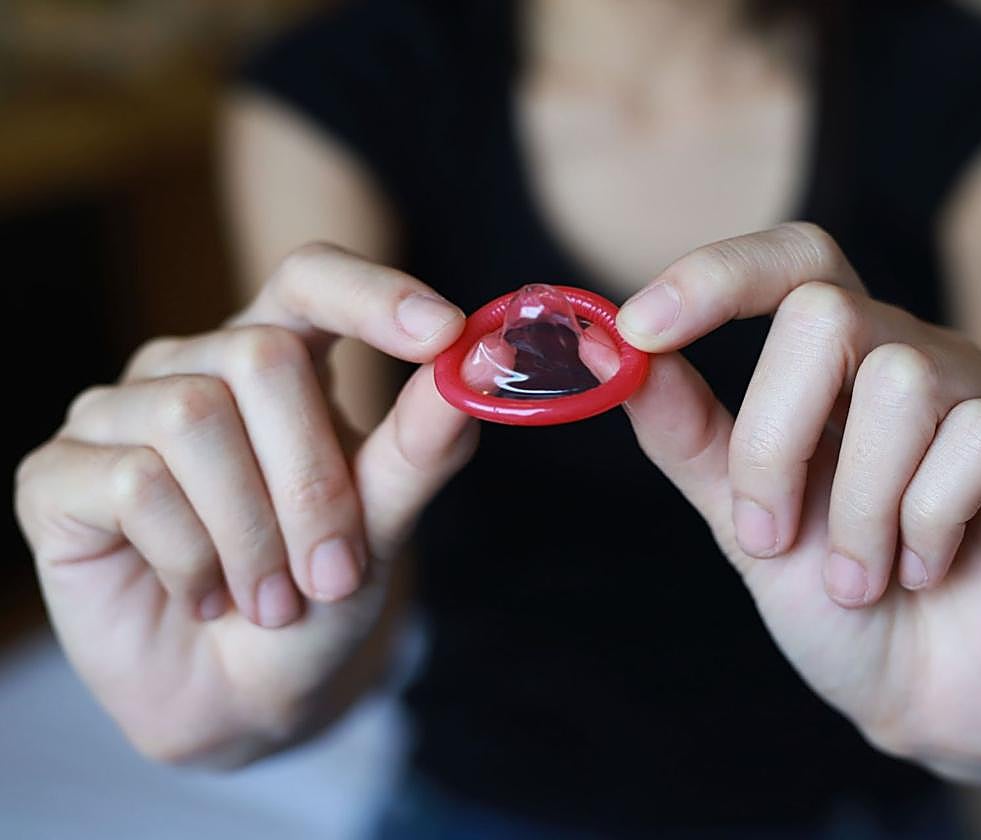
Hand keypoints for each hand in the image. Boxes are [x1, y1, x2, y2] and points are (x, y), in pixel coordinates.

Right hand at [15, 244, 476, 764]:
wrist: (242, 697)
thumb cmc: (316, 596)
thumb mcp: (382, 525)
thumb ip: (420, 447)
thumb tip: (471, 372)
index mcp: (276, 357)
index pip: (312, 275)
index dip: (373, 293)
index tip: (444, 332)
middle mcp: (192, 367)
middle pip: (261, 356)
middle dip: (315, 482)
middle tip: (331, 574)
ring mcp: (117, 414)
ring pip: (193, 418)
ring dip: (254, 533)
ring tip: (271, 598)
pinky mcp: (57, 473)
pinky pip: (134, 483)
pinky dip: (192, 558)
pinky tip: (203, 595)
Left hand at [617, 224, 980, 780]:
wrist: (936, 704)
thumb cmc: (846, 607)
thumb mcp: (747, 522)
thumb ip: (691, 436)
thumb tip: (610, 357)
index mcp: (846, 367)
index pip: (794, 262)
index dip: (717, 275)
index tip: (638, 329)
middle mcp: (922, 358)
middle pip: (827, 314)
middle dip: (774, 441)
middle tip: (771, 536)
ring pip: (904, 383)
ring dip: (860, 509)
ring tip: (865, 578)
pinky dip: (929, 524)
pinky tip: (930, 568)